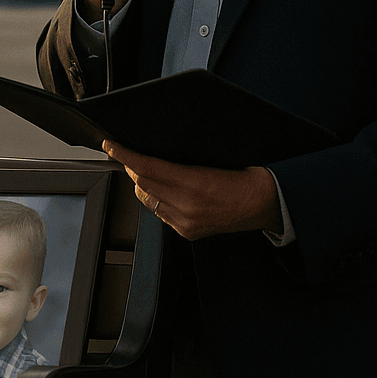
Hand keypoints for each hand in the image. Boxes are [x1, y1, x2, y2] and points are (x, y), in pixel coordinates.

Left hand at [103, 140, 281, 240]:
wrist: (265, 202)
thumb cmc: (245, 177)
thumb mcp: (213, 160)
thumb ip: (180, 162)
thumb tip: (154, 154)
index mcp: (194, 183)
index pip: (146, 166)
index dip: (124, 155)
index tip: (111, 145)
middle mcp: (187, 205)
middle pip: (142, 183)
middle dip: (132, 167)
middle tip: (129, 155)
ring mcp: (186, 221)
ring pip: (147, 200)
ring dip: (144, 185)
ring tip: (149, 173)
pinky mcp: (187, 232)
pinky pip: (160, 214)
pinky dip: (158, 201)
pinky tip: (166, 193)